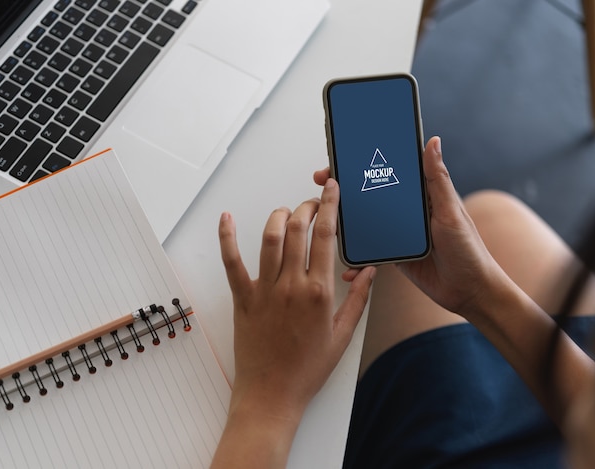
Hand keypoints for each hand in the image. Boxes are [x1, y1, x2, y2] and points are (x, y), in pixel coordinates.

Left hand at [218, 178, 374, 439]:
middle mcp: (292, 285)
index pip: (327, 237)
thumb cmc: (307, 368)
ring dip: (279, 216)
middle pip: (298, 229)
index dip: (330, 206)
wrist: (273, 394)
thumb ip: (358, 300)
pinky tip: (226, 218)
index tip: (332, 189)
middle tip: (313, 203)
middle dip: (307, 207)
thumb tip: (368, 272)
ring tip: (287, 211)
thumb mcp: (342, 335)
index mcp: (320, 292)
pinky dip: (227, 237)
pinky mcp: (243, 298)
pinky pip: (232, 262)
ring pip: (270, 238)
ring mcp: (265, 290)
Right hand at [314, 136, 504, 317]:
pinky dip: (357, 258)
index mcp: (421, 194)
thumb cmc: (469, 249)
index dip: (364, 162)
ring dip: (345, 223)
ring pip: (365, 222)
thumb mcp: (451, 211)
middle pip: (370, 194)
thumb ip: (437, 179)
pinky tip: (347, 264)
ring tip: (326, 221)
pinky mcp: (393, 254)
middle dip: (344, 189)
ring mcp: (398, 233)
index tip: (342, 157)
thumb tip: (433, 141)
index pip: (388, 171)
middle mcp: (406, 211)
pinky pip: (369, 251)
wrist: (469, 291)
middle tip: (322, 183)